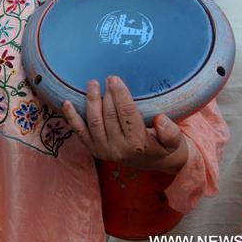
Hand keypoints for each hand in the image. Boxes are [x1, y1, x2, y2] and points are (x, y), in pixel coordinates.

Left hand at [62, 76, 188, 172]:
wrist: (152, 163)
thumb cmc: (163, 146)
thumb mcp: (174, 141)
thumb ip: (171, 132)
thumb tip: (160, 119)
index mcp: (138, 144)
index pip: (127, 115)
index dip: (120, 96)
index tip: (115, 79)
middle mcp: (118, 149)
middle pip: (109, 116)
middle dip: (107, 95)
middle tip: (107, 77)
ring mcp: (103, 149)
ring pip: (94, 122)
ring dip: (91, 101)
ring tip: (92, 83)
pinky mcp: (92, 148)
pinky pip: (79, 132)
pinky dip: (71, 117)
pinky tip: (66, 103)